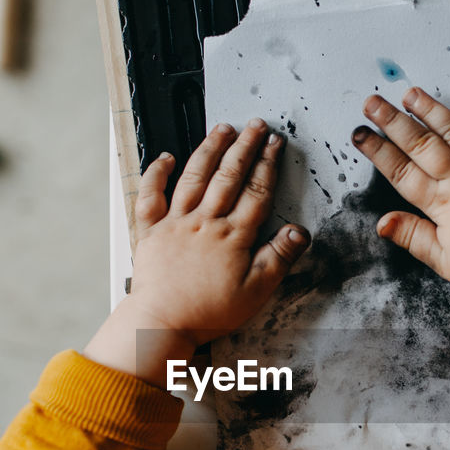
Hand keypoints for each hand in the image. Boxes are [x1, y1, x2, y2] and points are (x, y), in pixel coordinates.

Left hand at [84, 119, 309, 386]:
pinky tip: (166, 157)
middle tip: (255, 125)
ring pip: (194, 177)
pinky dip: (157, 174)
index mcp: (232, 236)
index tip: (275, 143)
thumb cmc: (206, 312)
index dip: (268, 164)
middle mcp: (204, 222)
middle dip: (244, 146)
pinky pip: (151, 195)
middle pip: (228, 176)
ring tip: (222, 129)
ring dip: (210, 149)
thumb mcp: (256, 292)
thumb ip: (278, 258)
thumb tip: (299, 232)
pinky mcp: (151, 232)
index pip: (256, 191)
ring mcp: (176, 223)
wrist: (161, 324)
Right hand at [351, 83, 449, 309]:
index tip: (359, 133)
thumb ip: (413, 237)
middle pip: (421, 144)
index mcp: (442, 203)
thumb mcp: (445, 261)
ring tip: (410, 93)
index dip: (377, 151)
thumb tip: (381, 222)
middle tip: (372, 101)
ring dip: (431, 109)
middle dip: (393, 121)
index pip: (401, 171)